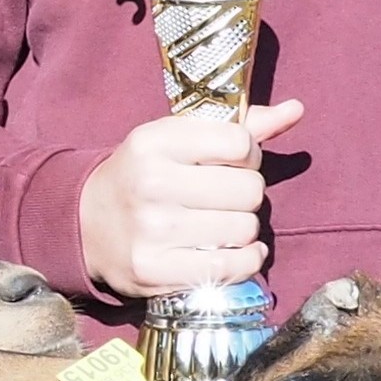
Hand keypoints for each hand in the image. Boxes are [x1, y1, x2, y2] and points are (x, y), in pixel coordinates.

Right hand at [77, 101, 304, 300]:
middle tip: (224, 199)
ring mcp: (152, 231)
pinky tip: (232, 251)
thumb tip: (296, 109)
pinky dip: (244, 260)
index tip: (230, 163)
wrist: (84, 224)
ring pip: (245, 228)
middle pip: (249, 189)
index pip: (240, 143)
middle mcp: (151, 184)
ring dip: (243, 229)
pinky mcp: (154, 271)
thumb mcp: (175, 141)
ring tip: (220, 225)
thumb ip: (236, 127)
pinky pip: (232, 266)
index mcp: (153, 142)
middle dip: (246, 194)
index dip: (246, 155)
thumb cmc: (142, 176)